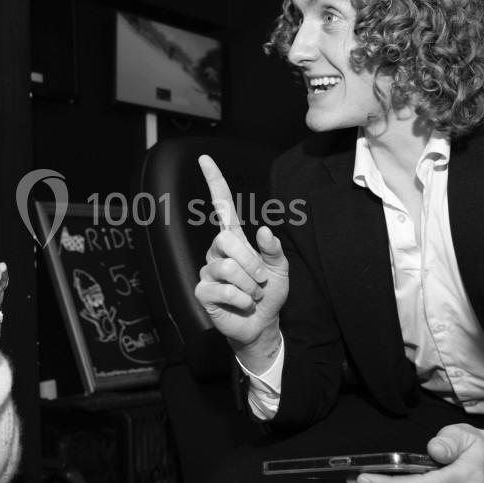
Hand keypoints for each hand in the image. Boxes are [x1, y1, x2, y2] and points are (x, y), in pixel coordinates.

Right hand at [192, 154, 288, 368]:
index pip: (222, 206)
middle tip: (261, 280)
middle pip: (226, 240)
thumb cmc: (269, 293)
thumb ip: (274, 249)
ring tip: (252, 295)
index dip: (215, 182)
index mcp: (235, 239)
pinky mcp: (202, 290)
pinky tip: (241, 305)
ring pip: (228, 268)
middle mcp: (217, 250)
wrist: (261, 324)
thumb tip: (263, 230)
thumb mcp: (281, 269)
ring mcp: (208, 270)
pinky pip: (223, 290)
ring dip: (250, 286)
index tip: (204, 159)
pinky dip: (241, 300)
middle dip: (252, 263)